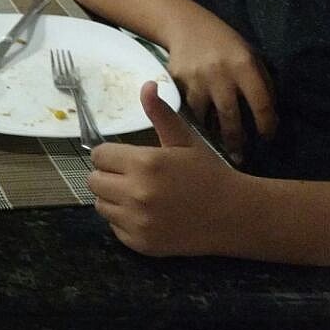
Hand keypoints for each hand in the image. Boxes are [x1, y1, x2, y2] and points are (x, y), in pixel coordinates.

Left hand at [88, 81, 243, 257]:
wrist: (235, 216)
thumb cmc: (208, 173)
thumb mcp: (184, 140)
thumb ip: (160, 114)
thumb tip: (146, 85)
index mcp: (145, 163)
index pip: (99, 155)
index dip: (111, 155)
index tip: (126, 158)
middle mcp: (136, 193)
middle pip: (93, 180)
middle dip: (108, 175)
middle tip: (131, 177)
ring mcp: (138, 221)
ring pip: (100, 204)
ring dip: (113, 198)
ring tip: (139, 195)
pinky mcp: (141, 244)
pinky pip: (114, 227)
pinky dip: (124, 221)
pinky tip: (147, 214)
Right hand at [162, 11, 275, 163]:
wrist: (186, 25)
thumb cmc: (225, 43)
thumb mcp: (251, 55)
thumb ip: (261, 82)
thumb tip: (270, 115)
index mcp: (244, 65)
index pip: (261, 104)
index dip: (267, 126)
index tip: (267, 138)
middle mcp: (220, 73)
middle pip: (230, 116)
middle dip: (236, 141)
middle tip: (240, 157)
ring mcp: (195, 79)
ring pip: (203, 117)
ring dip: (211, 136)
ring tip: (217, 150)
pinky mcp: (176, 82)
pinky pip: (185, 108)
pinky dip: (192, 122)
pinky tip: (197, 132)